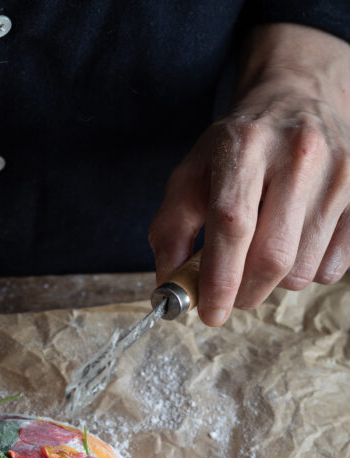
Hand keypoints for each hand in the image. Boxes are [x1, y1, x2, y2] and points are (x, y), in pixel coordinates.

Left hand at [149, 24, 349, 324]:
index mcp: (246, 145)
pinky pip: (333, 268)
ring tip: (263, 251)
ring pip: (304, 270)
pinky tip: (295, 242)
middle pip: (273, 257)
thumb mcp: (192, 173)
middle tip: (231, 293)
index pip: (233, 224)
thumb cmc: (239, 147)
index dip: (219, 279)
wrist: (299, 99)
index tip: (209, 313)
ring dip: (275, 282)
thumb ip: (171, 229)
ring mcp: (339, 174)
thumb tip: (170, 285)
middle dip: (246, 292)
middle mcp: (299, 154)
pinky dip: (307, 272)